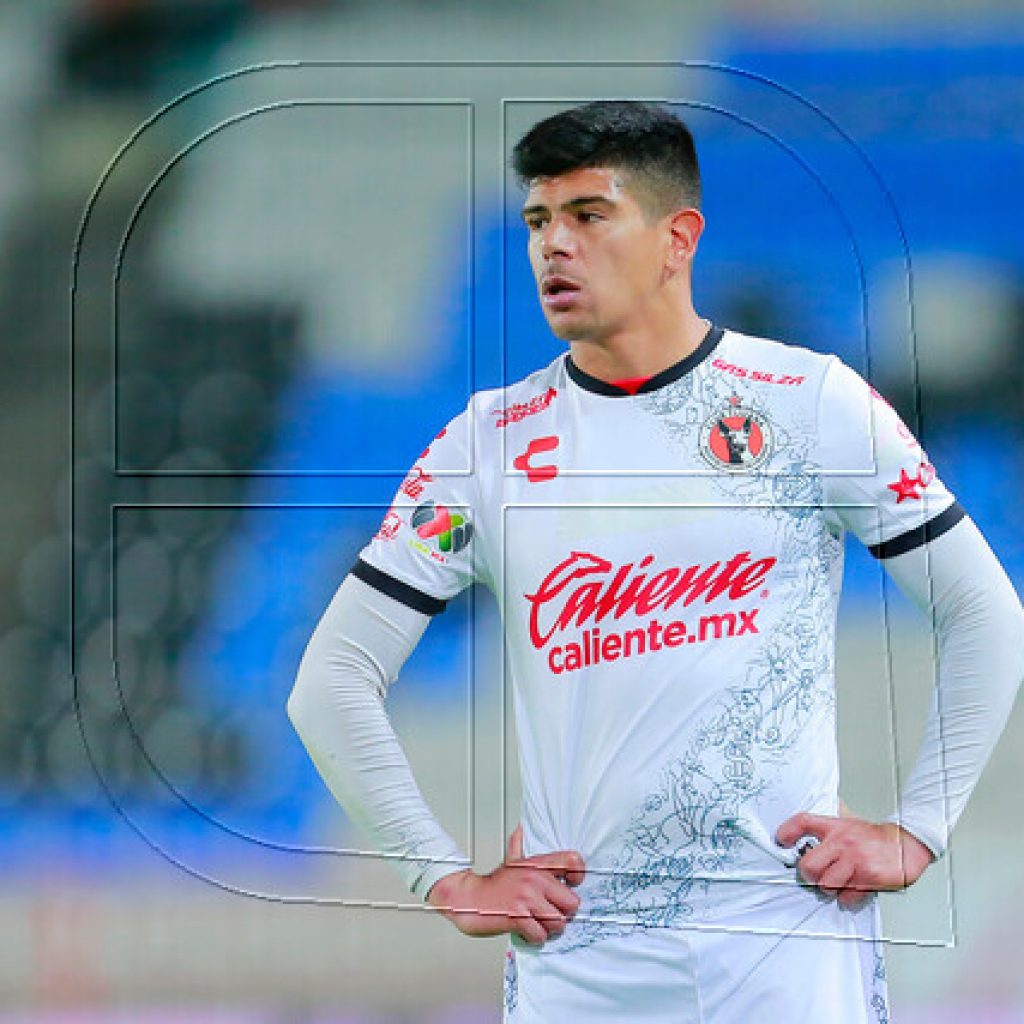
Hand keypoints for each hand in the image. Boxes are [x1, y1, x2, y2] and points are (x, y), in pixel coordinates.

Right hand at [426, 825, 585, 944]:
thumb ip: (518, 846)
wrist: (466, 898)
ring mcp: (526, 898)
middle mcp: (535, 879)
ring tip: (537, 924)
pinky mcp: (517, 917)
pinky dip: (535, 937)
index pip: (573, 862)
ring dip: (549, 929)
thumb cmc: (491, 885)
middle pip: (572, 903)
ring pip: (558, 923)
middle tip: (550, 914)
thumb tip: (520, 829)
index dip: (577, 876)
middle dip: (563, 914)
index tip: (569, 886)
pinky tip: (526, 930)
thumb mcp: (509, 862)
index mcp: (537, 865)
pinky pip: (540, 935)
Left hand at [776, 810, 933, 909]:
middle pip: (808, 865)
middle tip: (814, 875)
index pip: (803, 822)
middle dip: (808, 875)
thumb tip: (804, 828)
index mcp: (835, 826)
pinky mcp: (868, 878)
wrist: (906, 845)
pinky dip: (847, 898)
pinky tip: (853, 889)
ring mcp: (855, 861)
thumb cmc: (874, 837)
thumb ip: (828, 825)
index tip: (781, 841)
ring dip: (830, 888)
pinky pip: (847, 897)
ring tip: (837, 882)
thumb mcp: (849, 822)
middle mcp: (843, 842)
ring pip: (826, 884)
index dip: (787, 831)